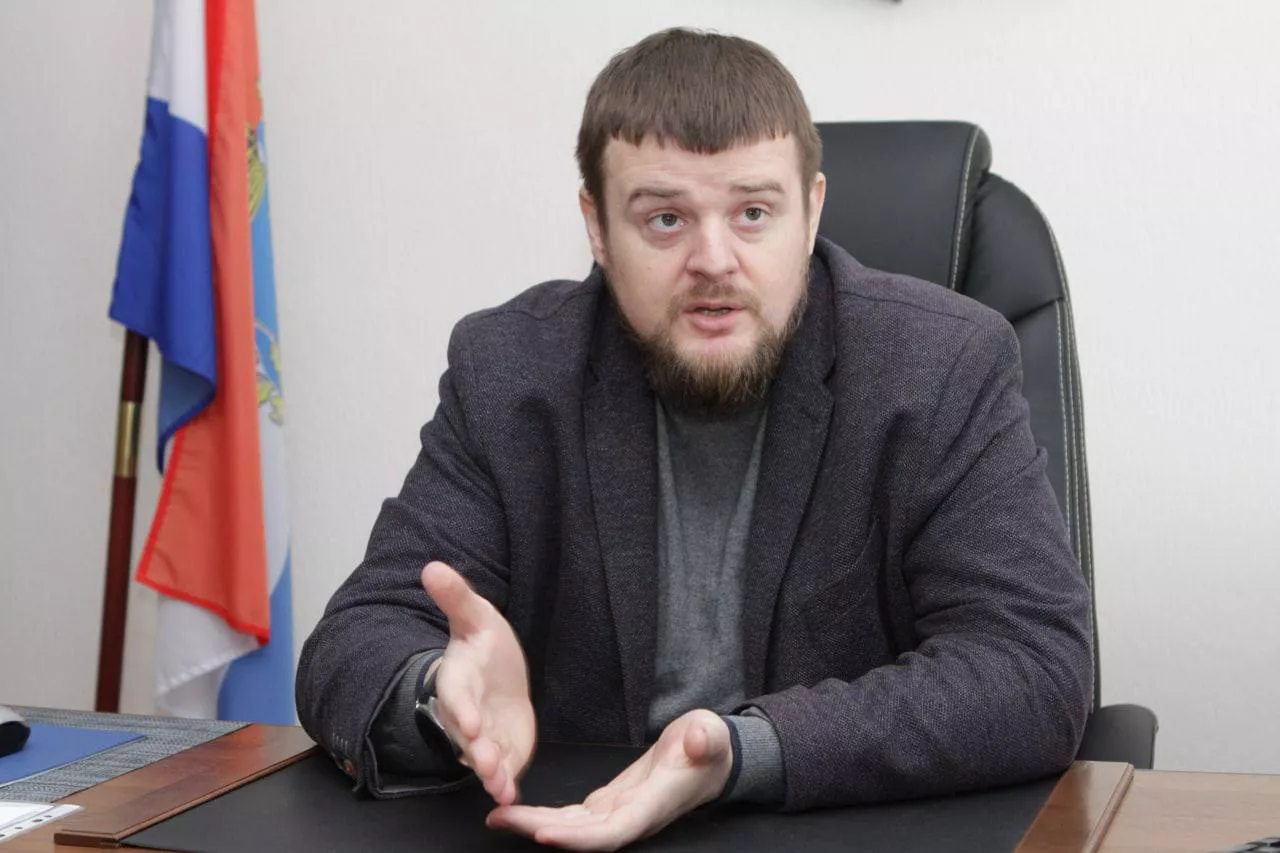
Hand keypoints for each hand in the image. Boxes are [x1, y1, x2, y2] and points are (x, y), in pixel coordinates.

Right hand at [421, 560, 535, 806]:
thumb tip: (432, 566)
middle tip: (486, 763)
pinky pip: (501, 770)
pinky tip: (511, 796)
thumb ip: (456, 597)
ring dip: (490, 772)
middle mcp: (466, 712)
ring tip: (498, 785)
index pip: (455, 694)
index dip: (460, 708)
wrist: (498, 674)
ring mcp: (482, 735)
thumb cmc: (484, 644)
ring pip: (482, 758)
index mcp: (459, 678)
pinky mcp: (501, 751)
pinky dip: (504, 784)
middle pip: (467, 734)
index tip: (467, 720)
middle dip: (476, 749)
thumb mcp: (476, 615)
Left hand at [486, 709, 732, 850]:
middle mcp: (633, 816)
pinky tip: (521, 813)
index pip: (613, 830)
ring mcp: (619, 812)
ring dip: (536, 825)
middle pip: (583, 836)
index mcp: (654, 804)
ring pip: (574, 828)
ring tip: (499, 817)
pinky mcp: (610, 803)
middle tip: (502, 818)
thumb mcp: (711, 734)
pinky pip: (574, 817)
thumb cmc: (709, 746)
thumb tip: (696, 740)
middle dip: (542, 830)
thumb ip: (705, 739)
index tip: (545, 833)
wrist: (709, 756)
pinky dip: (547, 816)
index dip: (579, 838)